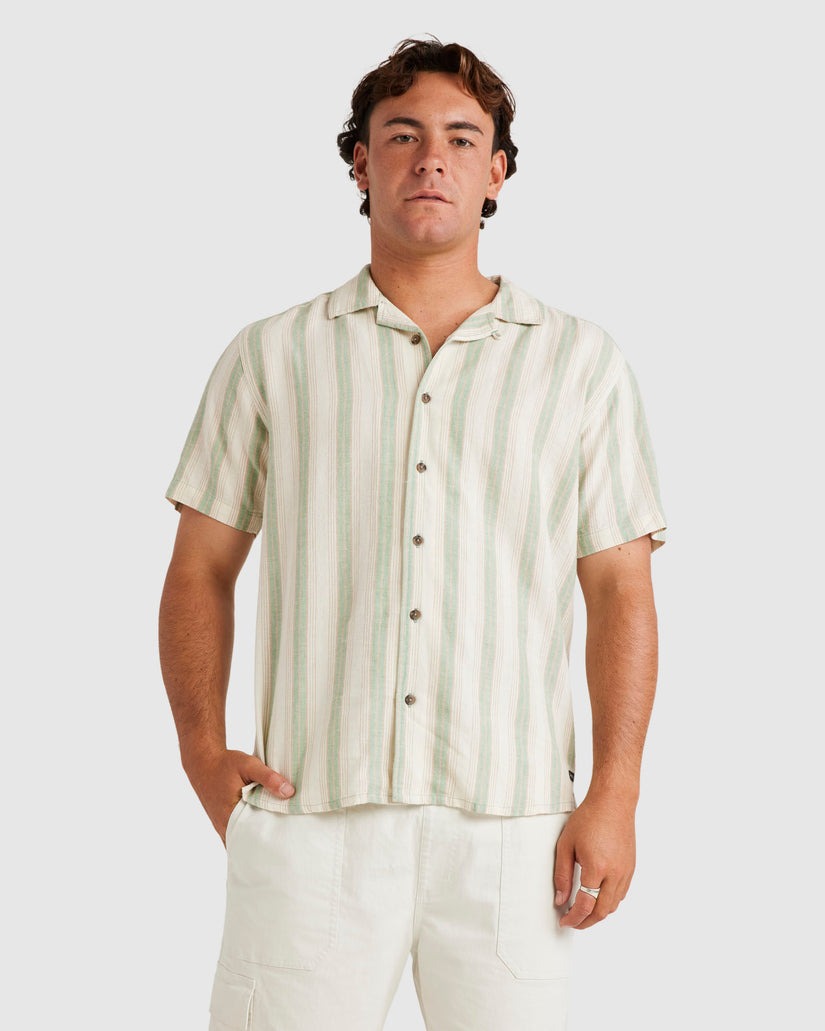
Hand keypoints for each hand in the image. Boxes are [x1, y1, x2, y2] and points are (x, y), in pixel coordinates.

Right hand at [182, 748, 294, 845]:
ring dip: (257, 835)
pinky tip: (262, 823)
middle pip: (249, 842)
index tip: (286, 839)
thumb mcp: (249, 765)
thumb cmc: (225, 764)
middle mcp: (224, 826)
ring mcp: (222, 826)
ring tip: (277, 831)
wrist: (203, 762)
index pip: (253, 839)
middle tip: (286, 838)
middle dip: (266, 840)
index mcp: (230, 816)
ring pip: (243, 838)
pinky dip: (249, 831)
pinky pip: (238, 833)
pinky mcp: (223, 822)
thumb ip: (269, 778)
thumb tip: (289, 793)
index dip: (270, 840)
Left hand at [553, 793, 636, 929]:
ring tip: (582, 912)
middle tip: (572, 922)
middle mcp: (615, 874)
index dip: (573, 918)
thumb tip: (561, 900)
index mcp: (597, 868)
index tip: (564, 921)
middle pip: (602, 912)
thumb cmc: (588, 819)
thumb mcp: (566, 844)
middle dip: (586, 922)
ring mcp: (626, 872)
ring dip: (598, 914)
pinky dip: (609, 902)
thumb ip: (562, 875)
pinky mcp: (631, 868)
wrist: (613, 803)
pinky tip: (597, 898)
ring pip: (613, 905)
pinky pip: (621, 894)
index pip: (585, 905)